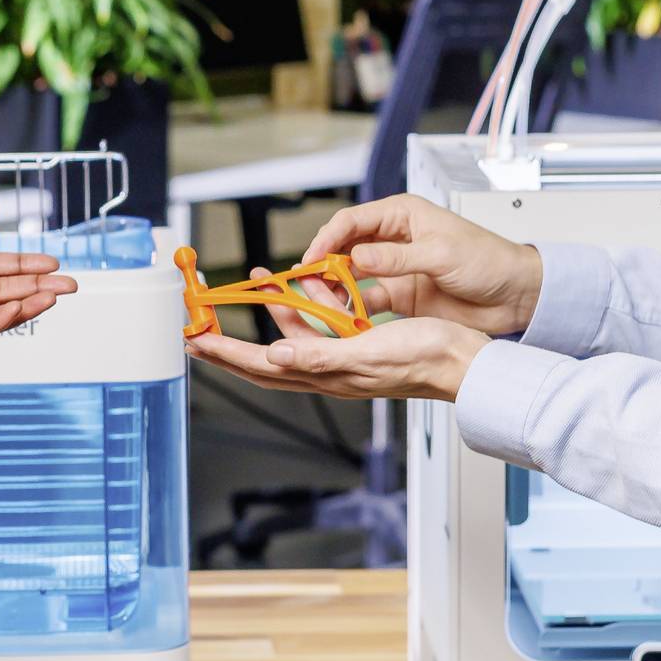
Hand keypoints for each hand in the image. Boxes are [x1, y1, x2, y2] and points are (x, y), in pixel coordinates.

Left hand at [189, 314, 489, 403]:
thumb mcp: (368, 354)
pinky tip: (304, 289)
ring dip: (271, 312)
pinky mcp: (360, 346)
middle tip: (201, 330)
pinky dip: (305, 308)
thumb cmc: (425, 360)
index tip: (197, 341)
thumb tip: (277, 355)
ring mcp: (344, 360)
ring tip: (255, 284)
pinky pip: (320, 327)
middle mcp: (329, 371)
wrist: (463, 361)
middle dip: (231, 344)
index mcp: (327, 376)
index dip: (226, 353)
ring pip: (293, 338)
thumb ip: (319, 356)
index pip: (262, 366)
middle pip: (266, 360)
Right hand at [300, 196, 542, 337]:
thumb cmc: (489, 261)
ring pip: (351, 276)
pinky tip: (346, 318)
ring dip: (335, 289)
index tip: (310, 261)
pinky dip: (354, 309)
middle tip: (307, 286)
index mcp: (403, 215)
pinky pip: (367, 300)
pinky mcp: (401, 296)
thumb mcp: (441, 255)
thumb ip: (397, 258)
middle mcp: (394, 239)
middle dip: (322, 266)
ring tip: (322, 304)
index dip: (326, 240)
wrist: (516, 295)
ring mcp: (396, 269)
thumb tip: (358, 257)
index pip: (351, 222)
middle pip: (344, 248)